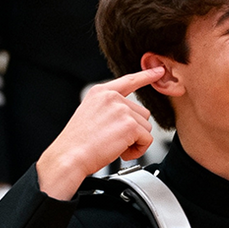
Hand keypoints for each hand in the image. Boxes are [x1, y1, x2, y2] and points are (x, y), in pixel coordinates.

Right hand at [36, 69, 163, 200]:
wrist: (70, 156)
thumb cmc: (77, 143)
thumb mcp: (89, 115)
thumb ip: (108, 109)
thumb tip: (127, 117)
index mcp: (100, 93)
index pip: (128, 81)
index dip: (146, 76)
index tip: (159, 71)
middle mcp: (112, 97)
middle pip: (141, 113)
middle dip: (133, 131)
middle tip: (113, 140)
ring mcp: (122, 109)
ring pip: (145, 128)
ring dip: (135, 141)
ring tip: (114, 147)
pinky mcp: (130, 125)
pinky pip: (147, 140)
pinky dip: (138, 151)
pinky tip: (121, 152)